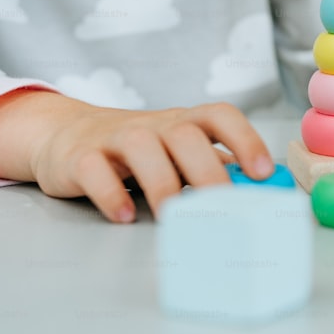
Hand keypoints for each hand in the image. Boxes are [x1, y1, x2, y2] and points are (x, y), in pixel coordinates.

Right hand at [0, 91, 274, 222]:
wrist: (68, 134)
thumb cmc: (142, 148)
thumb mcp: (180, 152)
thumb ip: (217, 166)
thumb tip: (266, 191)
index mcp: (185, 122)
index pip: (220, 115)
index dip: (245, 139)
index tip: (261, 173)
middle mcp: (154, 125)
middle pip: (185, 134)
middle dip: (207, 171)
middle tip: (222, 208)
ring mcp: (115, 138)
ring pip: (141, 147)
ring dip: (162, 183)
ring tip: (173, 216)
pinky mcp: (80, 157)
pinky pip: (94, 169)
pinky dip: (110, 194)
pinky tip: (125, 217)